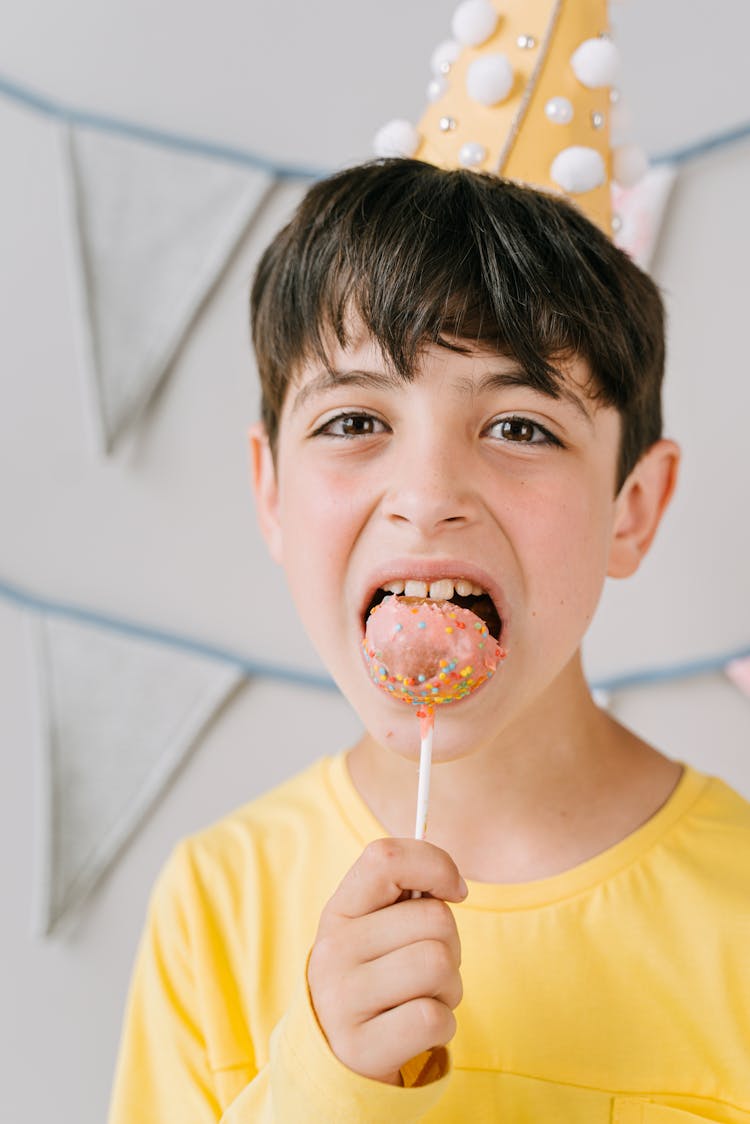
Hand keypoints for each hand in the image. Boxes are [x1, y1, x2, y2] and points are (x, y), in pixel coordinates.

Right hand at [307, 837, 467, 1085]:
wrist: (342, 1059)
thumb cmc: (379, 978)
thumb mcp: (379, 930)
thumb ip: (407, 893)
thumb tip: (454, 885)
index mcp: (339, 911)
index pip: (385, 858)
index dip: (435, 865)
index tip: (454, 891)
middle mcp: (332, 950)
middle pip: (435, 919)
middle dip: (452, 944)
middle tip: (429, 969)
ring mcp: (341, 1000)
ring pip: (439, 964)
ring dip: (450, 986)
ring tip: (424, 997)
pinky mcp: (359, 1048)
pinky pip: (434, 1018)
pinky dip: (442, 1026)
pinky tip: (417, 1032)